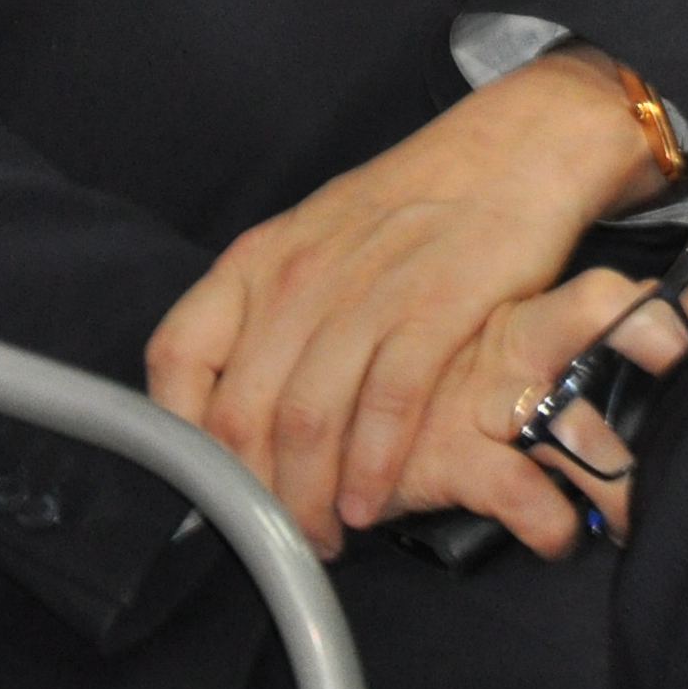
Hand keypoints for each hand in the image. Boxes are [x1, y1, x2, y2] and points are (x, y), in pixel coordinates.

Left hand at [143, 50, 661, 553]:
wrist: (511, 149)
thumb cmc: (411, 204)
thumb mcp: (315, 240)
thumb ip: (270, 309)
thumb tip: (229, 393)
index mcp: (259, 258)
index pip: (177, 354)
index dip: (175, 431)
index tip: (201, 482)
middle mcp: (299, 277)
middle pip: (240, 410)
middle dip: (250, 494)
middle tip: (274, 538)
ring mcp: (366, 293)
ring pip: (306, 422)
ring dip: (309, 499)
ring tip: (322, 538)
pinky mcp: (435, 309)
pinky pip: (386, 407)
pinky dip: (372, 471)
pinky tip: (370, 506)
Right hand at [376, 270, 687, 557]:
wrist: (333, 420)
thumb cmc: (430, 387)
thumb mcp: (485, 353)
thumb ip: (554, 354)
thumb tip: (651, 367)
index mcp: (528, 314)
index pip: (614, 291)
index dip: (685, 305)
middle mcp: (516, 344)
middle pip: (600, 314)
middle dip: (664, 344)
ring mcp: (487, 398)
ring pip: (581, 425)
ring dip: (627, 479)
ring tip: (646, 512)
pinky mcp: (453, 455)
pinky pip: (523, 495)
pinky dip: (553, 524)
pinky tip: (560, 535)